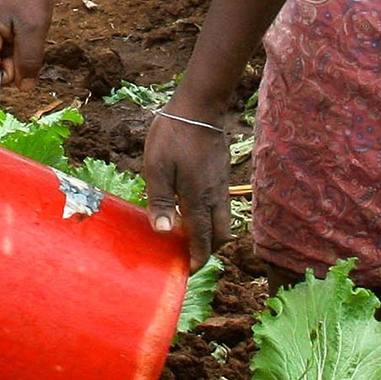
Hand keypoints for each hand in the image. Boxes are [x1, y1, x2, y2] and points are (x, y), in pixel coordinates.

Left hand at [142, 110, 231, 271]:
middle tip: (189, 256)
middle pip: (220, 236)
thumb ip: (161, 201)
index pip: (201, 239)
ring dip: (211, 235)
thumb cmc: (173, 136)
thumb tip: (165, 232)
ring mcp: (221, 186)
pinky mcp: (222, 176)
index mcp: (198, 198)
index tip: (188, 271)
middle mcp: (215, 197)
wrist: (199, 108)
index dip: (196, 258)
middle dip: (208, 251)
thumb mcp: (156, 168)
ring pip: (224, 221)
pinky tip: (194, 212)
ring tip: (190, 237)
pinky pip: (222, 207)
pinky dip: (212, 218)